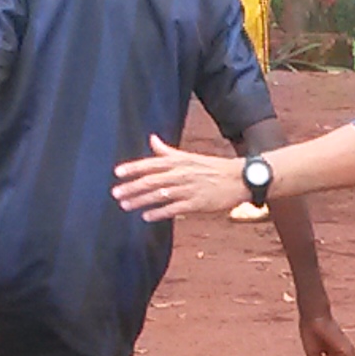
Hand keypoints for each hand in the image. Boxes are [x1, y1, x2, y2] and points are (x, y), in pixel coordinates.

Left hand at [110, 134, 244, 221]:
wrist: (238, 178)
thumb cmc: (212, 167)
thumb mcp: (189, 156)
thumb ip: (167, 151)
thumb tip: (152, 139)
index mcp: (179, 161)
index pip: (151, 163)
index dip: (134, 168)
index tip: (117, 173)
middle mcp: (181, 174)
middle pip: (152, 180)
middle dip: (132, 187)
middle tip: (116, 193)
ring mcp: (188, 189)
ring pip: (159, 195)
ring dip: (141, 200)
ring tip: (125, 205)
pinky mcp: (196, 204)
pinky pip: (174, 209)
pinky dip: (159, 212)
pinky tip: (147, 216)